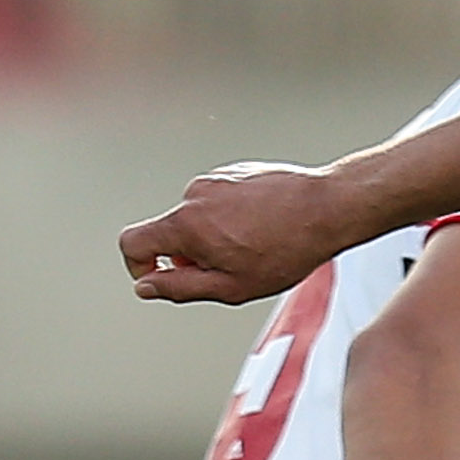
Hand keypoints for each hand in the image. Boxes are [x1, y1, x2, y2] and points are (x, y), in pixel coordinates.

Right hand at [123, 160, 352, 304]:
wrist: (327, 208)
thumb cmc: (287, 249)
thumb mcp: (231, 286)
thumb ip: (180, 288)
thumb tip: (147, 287)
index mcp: (187, 224)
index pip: (132, 242)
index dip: (138, 266)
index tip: (161, 277)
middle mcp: (195, 195)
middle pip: (170, 232)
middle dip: (189, 256)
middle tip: (229, 268)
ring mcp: (216, 179)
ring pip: (198, 218)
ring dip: (213, 237)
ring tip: (254, 246)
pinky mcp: (235, 172)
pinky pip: (219, 202)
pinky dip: (231, 219)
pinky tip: (263, 228)